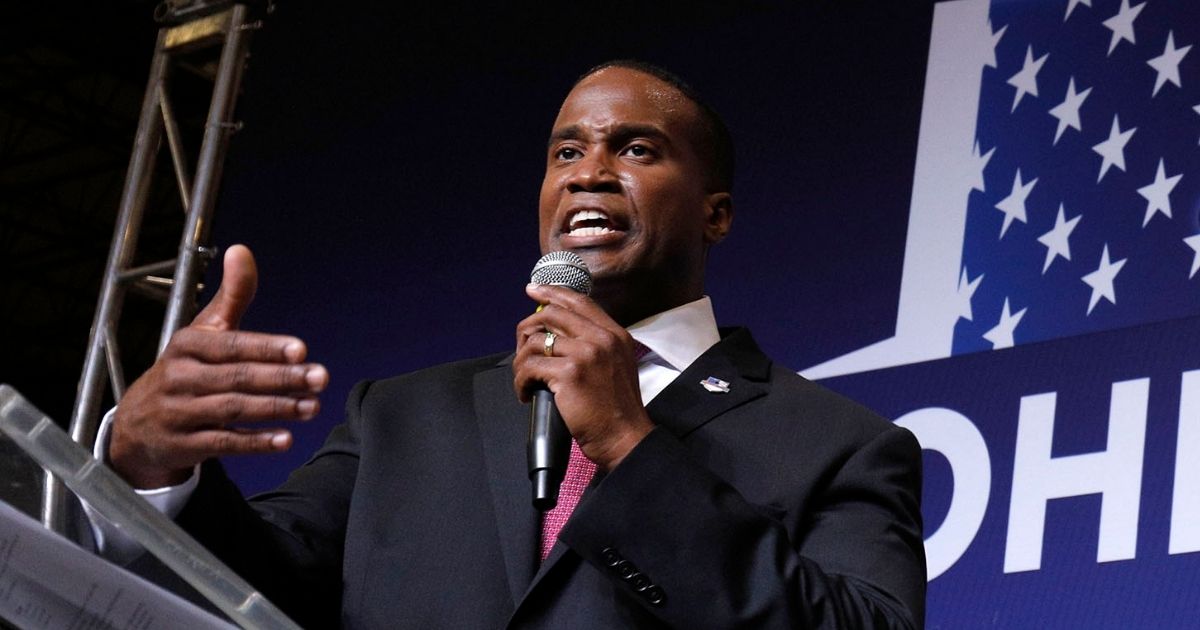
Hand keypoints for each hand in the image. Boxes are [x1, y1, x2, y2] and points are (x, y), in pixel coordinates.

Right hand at [108, 245, 327, 488]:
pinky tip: (286, 439)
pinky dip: (255, 442)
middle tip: (320, 378)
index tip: (302, 350)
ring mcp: (178, 413)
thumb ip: (231, 296)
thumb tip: (242, 250)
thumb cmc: (184, 370)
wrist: (136, 426)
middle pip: (236, 378)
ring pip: (232, 410)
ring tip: (312, 407)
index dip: (266, 348)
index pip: (231, 345)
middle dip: (282, 379)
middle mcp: (179, 377)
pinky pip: (223, 444)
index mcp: (187, 345)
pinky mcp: (182, 445)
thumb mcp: (203, 332)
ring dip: (276, 409)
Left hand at [513, 283, 653, 470]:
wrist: (624, 437)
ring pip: (536, 341)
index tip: (533, 291)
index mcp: (614, 334)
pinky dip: (521, 381)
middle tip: (521, 348)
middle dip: (528, 329)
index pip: (579, 301)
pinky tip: (526, 393)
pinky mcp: (569, 374)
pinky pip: (530, 367)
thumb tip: (559, 335)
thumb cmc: (617, 409)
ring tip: (525, 380)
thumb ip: (596, 345)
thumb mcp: (617, 364)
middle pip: (552, 314)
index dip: (552, 292)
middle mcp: (601, 339)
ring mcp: (585, 354)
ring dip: (521, 362)